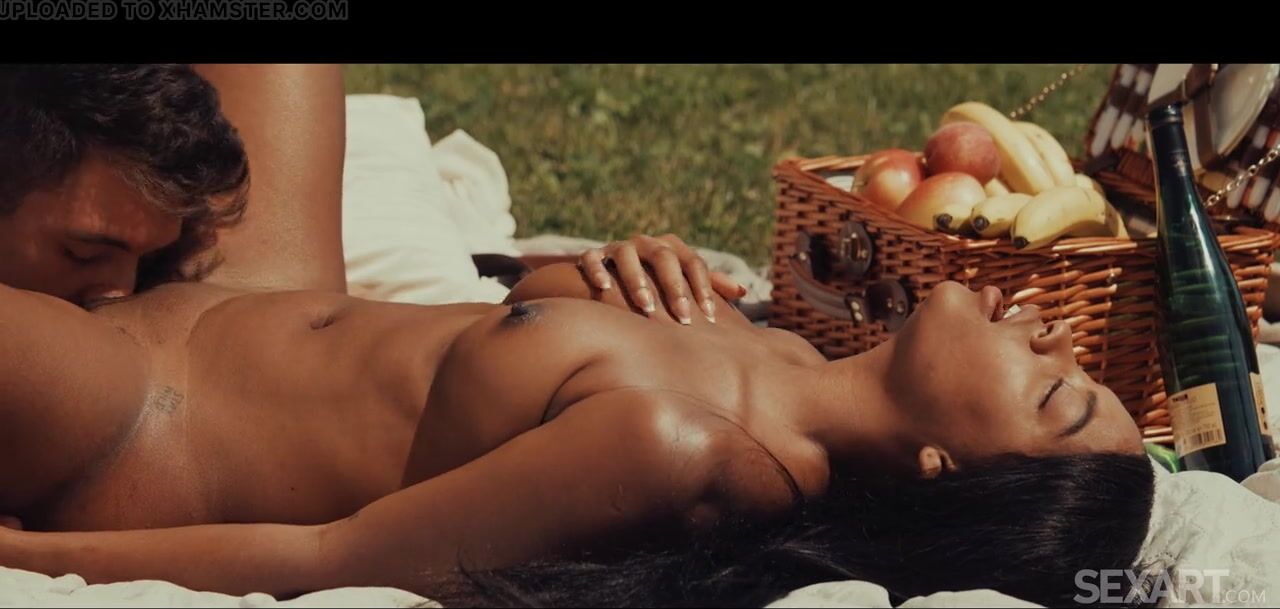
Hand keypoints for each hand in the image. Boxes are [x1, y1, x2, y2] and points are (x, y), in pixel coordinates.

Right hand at [577, 234, 745, 323]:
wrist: (609, 271)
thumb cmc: (655, 281)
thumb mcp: (681, 279)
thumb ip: (710, 284)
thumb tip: (743, 292)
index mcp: (671, 248)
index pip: (693, 263)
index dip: (704, 288)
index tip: (712, 318)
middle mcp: (646, 243)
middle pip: (664, 258)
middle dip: (674, 288)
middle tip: (684, 317)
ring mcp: (618, 247)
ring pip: (628, 256)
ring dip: (638, 280)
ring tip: (647, 306)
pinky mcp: (592, 254)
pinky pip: (592, 258)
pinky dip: (598, 270)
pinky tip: (605, 288)